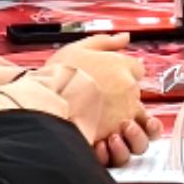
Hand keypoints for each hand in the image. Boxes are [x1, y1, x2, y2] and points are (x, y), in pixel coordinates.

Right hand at [32, 38, 147, 147]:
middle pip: (136, 96)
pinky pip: (123, 145)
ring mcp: (123, 115)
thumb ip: (105, 42)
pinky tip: (101, 138)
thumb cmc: (59, 75)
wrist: (46, 101)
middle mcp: (129, 91)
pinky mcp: (113, 137)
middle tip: (100, 101)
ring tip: (106, 124)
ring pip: (137, 125)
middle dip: (121, 100)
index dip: (124, 73)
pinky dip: (114, 146)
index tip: (110, 79)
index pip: (137, 69)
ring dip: (124, 127)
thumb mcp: (79, 48)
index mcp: (123, 67)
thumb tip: (124, 38)